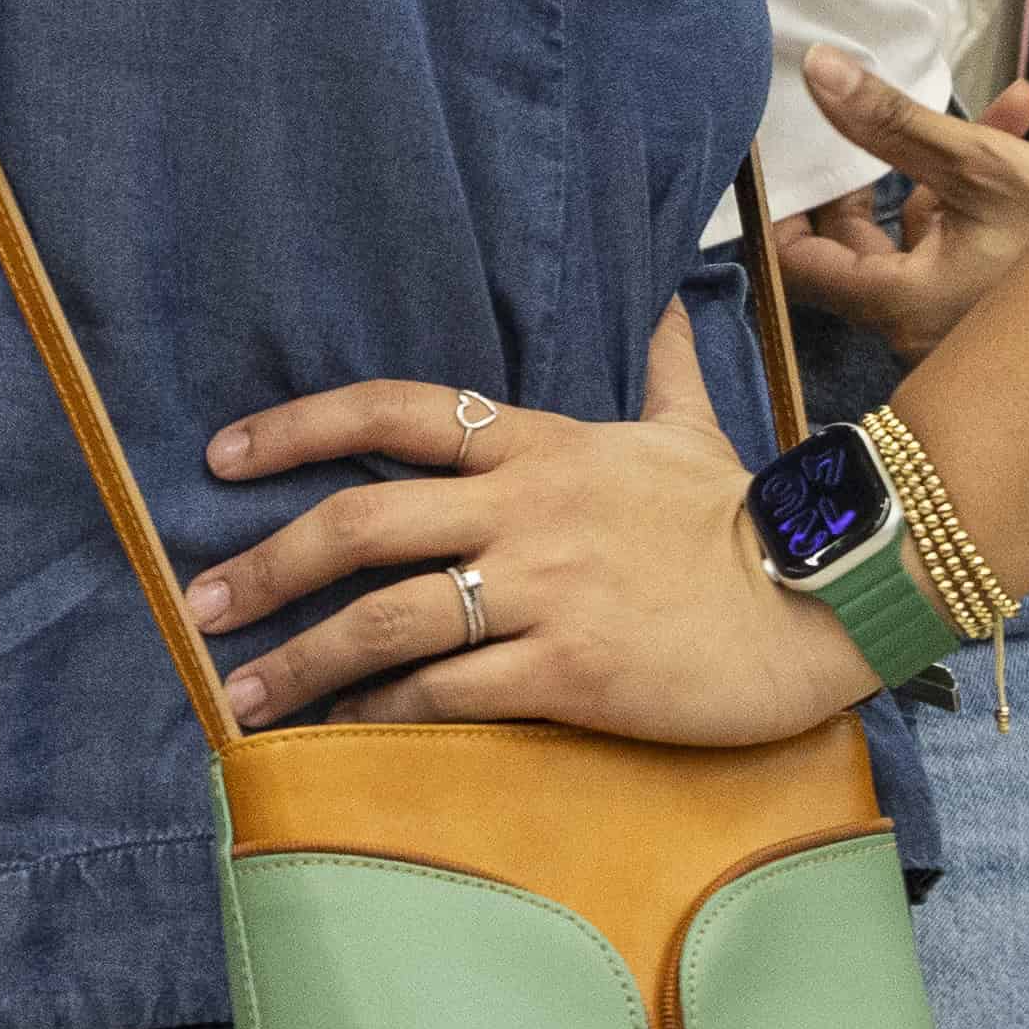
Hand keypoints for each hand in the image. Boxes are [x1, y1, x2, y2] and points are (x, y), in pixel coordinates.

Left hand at [185, 311, 862, 746]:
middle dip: (266, 561)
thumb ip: (662, 366)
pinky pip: (448, 692)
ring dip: (301, 657)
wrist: (830, 598)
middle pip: (361, 522)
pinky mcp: (569, 671)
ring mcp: (543, 589)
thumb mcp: (693, 428)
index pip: (395, 412)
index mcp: (538, 445)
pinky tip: (340, 732)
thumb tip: (669, 297)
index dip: (297, 427)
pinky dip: (381, 714)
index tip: (221, 456)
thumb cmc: (752, 519)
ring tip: (239, 689)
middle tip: (198, 599)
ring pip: (386, 620)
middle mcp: (524, 509)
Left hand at [767, 46, 1028, 362]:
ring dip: (958, 177)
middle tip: (902, 118)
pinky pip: (971, 261)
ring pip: (933, 241)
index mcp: (900, 307)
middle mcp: (922, 336)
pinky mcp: (1004, 325)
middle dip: (894, 170)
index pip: (799, 263)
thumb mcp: (981, 166)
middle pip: (868, 246)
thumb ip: (889, 123)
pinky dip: (990, 209)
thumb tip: (818, 71)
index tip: (797, 150)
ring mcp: (965, 337)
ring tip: (1014, 119)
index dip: (789, 203)